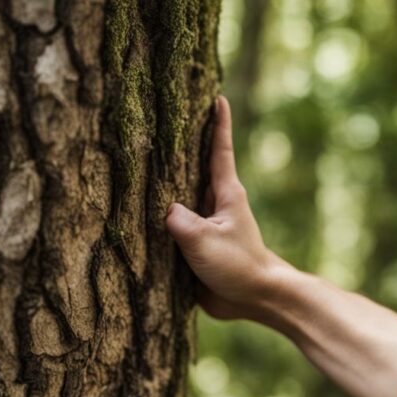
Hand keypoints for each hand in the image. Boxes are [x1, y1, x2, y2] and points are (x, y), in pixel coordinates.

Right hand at [166, 96, 290, 320]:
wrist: (254, 298)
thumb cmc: (238, 265)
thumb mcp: (205, 242)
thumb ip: (181, 222)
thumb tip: (164, 209)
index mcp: (225, 194)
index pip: (220, 150)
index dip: (218, 124)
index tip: (217, 98)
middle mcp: (216, 204)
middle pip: (197, 167)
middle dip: (185, 145)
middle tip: (169, 120)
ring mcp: (207, 224)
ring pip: (182, 196)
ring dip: (167, 183)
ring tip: (147, 161)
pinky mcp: (198, 244)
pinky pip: (176, 225)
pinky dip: (161, 217)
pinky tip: (143, 212)